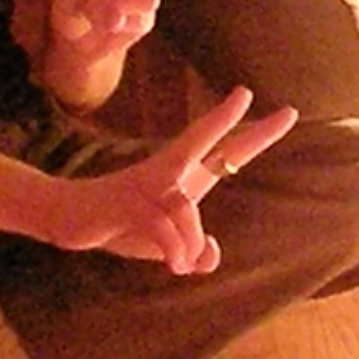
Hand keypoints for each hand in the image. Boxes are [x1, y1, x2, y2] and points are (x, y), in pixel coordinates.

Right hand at [42, 88, 296, 272]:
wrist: (68, 218)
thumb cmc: (123, 225)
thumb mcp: (167, 246)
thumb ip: (194, 253)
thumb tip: (208, 257)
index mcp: (184, 176)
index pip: (227, 151)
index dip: (257, 135)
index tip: (290, 113)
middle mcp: (168, 172)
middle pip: (201, 139)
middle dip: (224, 121)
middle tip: (247, 93)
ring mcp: (146, 185)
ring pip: (184, 206)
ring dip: (191, 240)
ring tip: (184, 264)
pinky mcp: (126, 204)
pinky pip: (161, 225)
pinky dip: (174, 247)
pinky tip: (176, 265)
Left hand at [51, 0, 212, 64]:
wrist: (80, 46)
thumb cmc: (72, 17)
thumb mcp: (70, 10)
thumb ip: (93, 9)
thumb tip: (118, 17)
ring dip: (124, 8)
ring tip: (103, 17)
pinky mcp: (145, 21)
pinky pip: (137, 22)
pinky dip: (120, 28)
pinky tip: (110, 30)